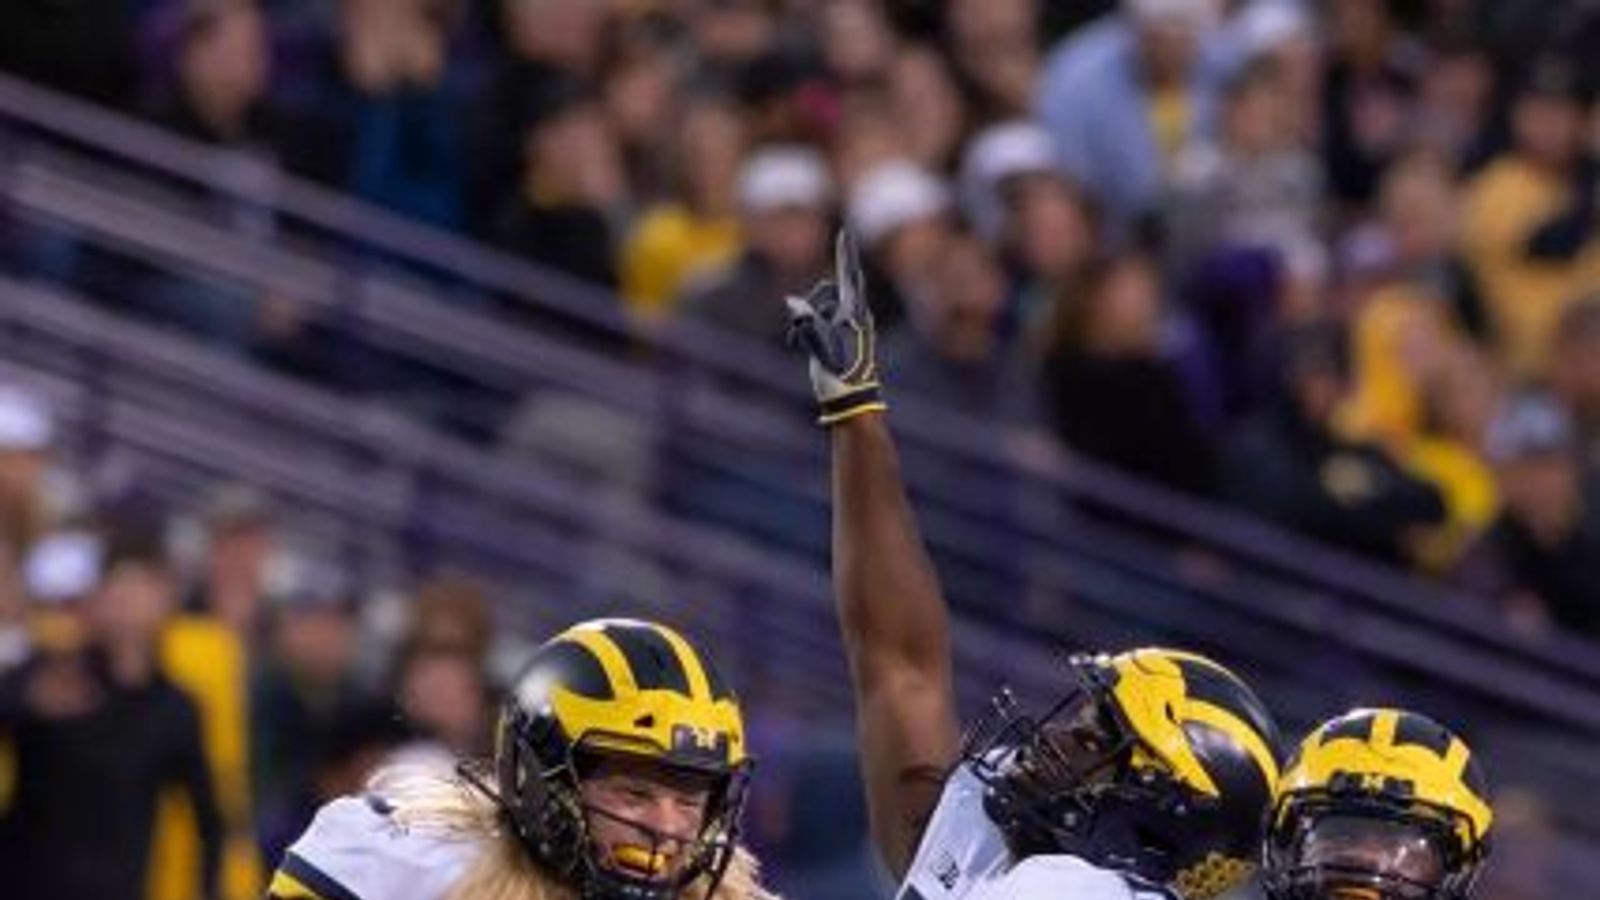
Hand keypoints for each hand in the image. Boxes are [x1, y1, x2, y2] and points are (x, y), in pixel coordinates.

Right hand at [784, 229, 887, 425]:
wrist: (852, 402)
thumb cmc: (839, 376)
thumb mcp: (818, 346)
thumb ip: (806, 320)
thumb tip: (792, 301)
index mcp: (856, 315)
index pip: (849, 276)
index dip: (844, 254)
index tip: (844, 233)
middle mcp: (856, 317)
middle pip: (829, 292)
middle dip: (811, 301)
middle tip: (800, 323)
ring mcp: (850, 327)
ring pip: (821, 309)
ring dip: (805, 320)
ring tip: (795, 341)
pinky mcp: (842, 337)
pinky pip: (820, 322)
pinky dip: (807, 328)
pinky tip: (795, 342)